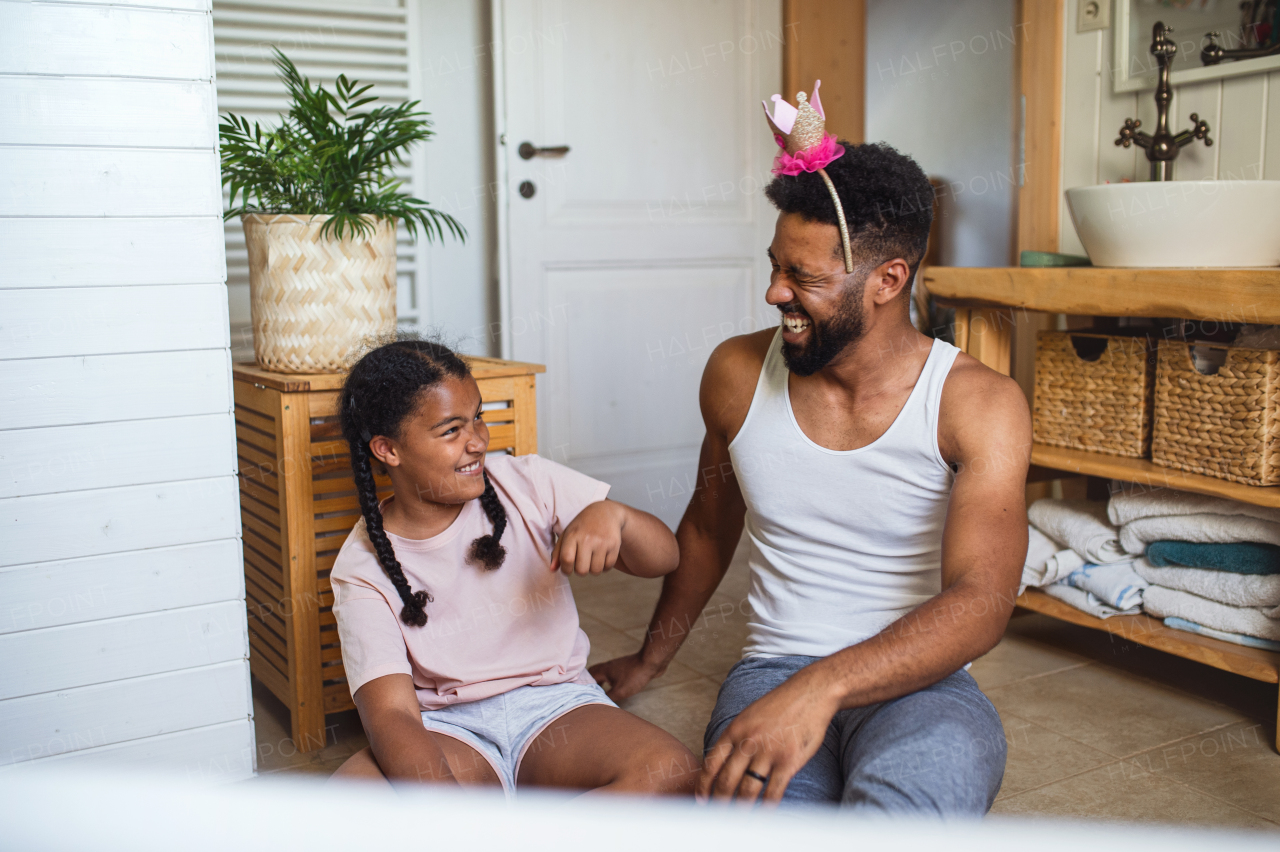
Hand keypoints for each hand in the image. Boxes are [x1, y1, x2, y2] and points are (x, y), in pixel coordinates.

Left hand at [551, 500, 625, 575]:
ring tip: (592, 559)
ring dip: (593, 569)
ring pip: (596, 571)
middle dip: (580, 571)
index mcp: (573, 535)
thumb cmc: (582, 526)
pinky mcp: (614, 545)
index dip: (566, 570)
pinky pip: (608, 567)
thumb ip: (557, 552)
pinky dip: (604, 566)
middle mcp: (587, 538)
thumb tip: (552, 569)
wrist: (606, 512)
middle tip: (582, 562)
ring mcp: (602, 542)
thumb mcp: (567, 534)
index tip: (567, 568)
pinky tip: (602, 556)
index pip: (567, 560)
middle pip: (581, 570)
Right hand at [588, 653, 663, 700]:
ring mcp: (617, 666)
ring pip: (604, 674)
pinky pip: (613, 675)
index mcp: (603, 670)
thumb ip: (608, 698)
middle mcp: (608, 666)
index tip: (579, 692)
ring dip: (601, 682)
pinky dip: (610, 681)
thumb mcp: (620, 691)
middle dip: (591, 683)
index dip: (583, 685)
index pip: (588, 677)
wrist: (651, 662)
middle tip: (588, 693)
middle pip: (594, 674)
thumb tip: (599, 704)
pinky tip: (615, 687)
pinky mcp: (626, 668)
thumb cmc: (635, 675)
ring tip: (600, 692)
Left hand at [697, 668, 835, 803]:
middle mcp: (748, 741)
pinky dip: (767, 807)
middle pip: (726, 781)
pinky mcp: (789, 761)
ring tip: (738, 819)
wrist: (810, 693)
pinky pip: (773, 791)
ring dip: (741, 808)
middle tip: (718, 815)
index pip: (711, 763)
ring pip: (748, 790)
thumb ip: (736, 737)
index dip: (703, 785)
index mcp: (735, 729)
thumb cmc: (779, 705)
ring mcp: (768, 752)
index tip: (701, 799)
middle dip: (720, 802)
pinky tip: (763, 814)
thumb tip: (722, 762)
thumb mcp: (749, 715)